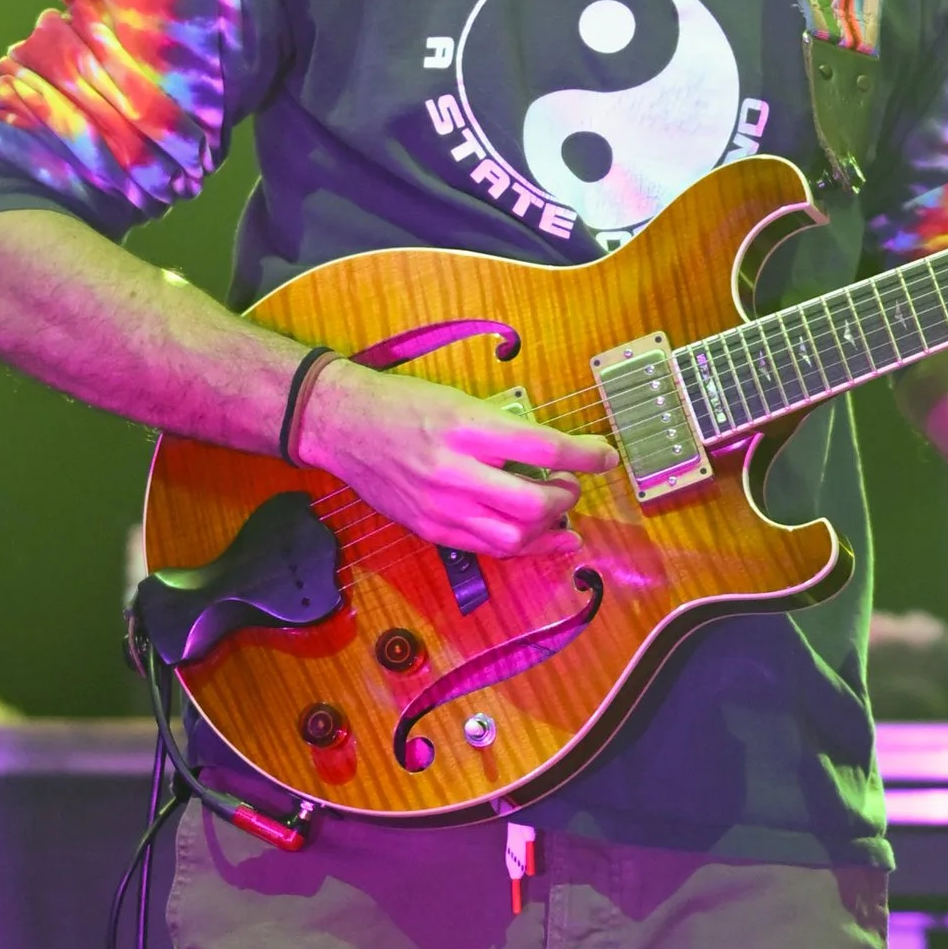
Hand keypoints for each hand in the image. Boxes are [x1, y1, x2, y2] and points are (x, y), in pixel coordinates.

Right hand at [301, 361, 618, 555]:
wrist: (342, 425)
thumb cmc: (403, 403)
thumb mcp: (459, 400)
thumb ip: (502, 430)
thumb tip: (551, 454)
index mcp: (465, 427)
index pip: (542, 446)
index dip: (584, 456)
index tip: (605, 456)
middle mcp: (454, 471)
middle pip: (533, 504)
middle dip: (565, 498)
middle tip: (571, 485)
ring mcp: (440, 507)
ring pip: (513, 538)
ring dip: (548, 529)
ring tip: (557, 513)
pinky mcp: (429, 530)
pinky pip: (486, 548)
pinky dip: (521, 547)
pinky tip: (541, 541)